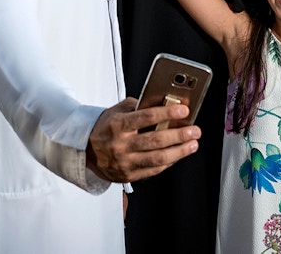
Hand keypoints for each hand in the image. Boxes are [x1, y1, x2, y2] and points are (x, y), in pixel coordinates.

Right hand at [86, 98, 200, 182]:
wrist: (86, 150)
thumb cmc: (106, 126)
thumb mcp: (118, 110)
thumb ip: (139, 106)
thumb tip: (164, 103)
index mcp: (117, 125)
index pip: (146, 117)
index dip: (167, 113)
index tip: (184, 110)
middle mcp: (120, 145)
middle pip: (155, 140)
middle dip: (179, 135)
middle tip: (195, 130)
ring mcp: (124, 162)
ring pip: (157, 159)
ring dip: (179, 152)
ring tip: (192, 144)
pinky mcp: (128, 175)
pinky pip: (153, 170)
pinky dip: (169, 162)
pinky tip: (179, 154)